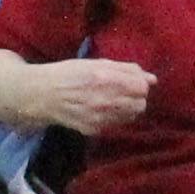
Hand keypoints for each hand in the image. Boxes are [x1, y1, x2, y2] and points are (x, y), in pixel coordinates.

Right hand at [27, 57, 155, 134]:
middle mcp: (104, 100)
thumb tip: (152, 79)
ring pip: (131, 116)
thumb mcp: (97, 63)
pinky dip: (115, 117)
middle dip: (136, 97)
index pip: (141, 87)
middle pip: (140, 104)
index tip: (132, 81)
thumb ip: (126, 69)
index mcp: (105, 78)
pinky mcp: (94, 130)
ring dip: (127, 107)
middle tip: (123, 91)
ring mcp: (99, 118)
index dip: (139, 84)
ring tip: (112, 100)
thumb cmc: (70, 73)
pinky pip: (117, 124)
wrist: (43, 95)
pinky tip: (102, 109)